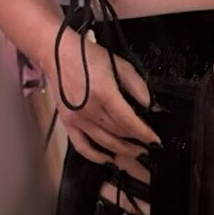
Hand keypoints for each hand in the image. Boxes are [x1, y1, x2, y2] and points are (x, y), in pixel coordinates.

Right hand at [53, 29, 161, 179]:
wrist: (57, 54)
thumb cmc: (89, 56)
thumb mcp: (120, 64)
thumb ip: (137, 86)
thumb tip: (151, 106)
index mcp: (105, 94)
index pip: (129, 122)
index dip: (144, 134)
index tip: (156, 141)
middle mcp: (91, 110)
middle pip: (119, 133)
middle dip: (136, 141)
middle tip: (149, 146)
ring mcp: (78, 119)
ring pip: (104, 142)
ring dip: (122, 150)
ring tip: (136, 153)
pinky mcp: (68, 123)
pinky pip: (82, 146)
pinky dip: (95, 156)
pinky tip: (108, 159)